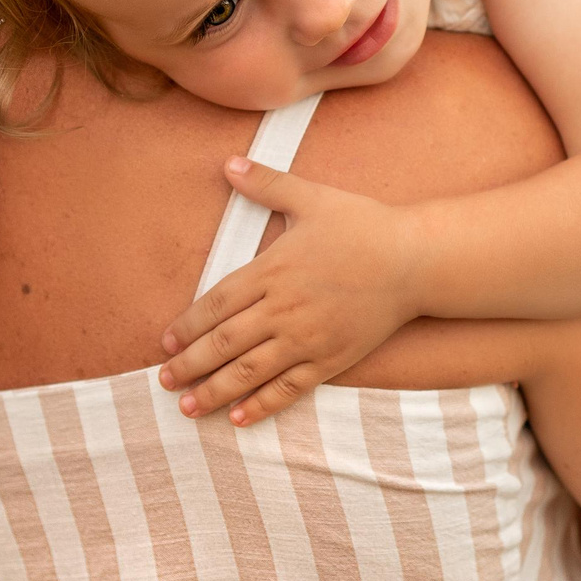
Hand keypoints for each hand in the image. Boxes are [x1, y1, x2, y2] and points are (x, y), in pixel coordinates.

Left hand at [158, 157, 427, 424]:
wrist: (416, 261)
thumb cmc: (363, 225)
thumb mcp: (312, 197)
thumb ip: (266, 183)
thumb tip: (227, 163)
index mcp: (274, 270)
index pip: (216, 304)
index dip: (187, 326)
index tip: (166, 342)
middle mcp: (285, 308)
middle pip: (225, 342)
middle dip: (190, 364)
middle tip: (163, 381)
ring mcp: (308, 338)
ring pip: (251, 371)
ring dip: (214, 391)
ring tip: (188, 407)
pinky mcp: (332, 359)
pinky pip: (290, 388)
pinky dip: (262, 405)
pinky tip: (238, 418)